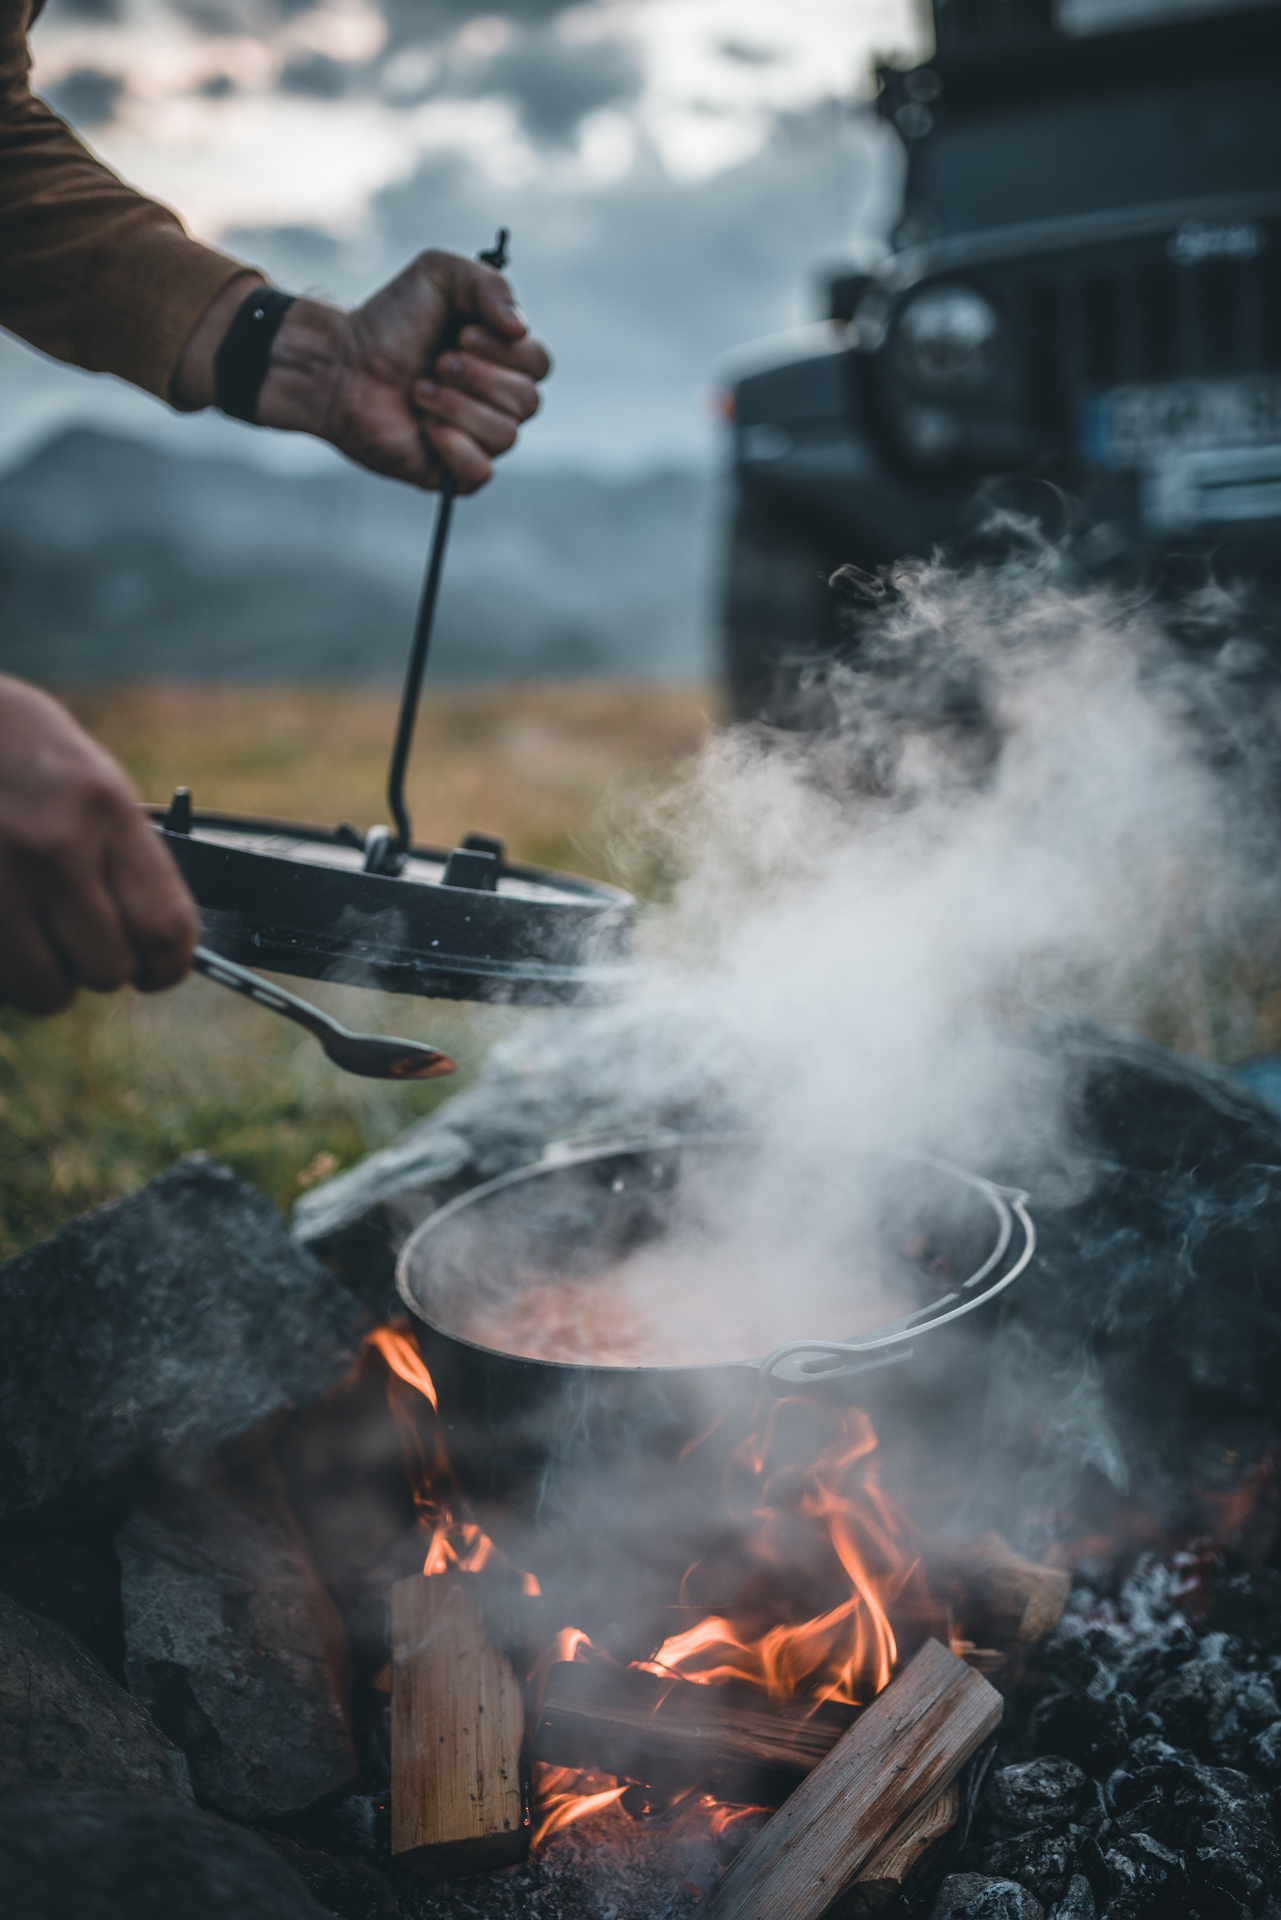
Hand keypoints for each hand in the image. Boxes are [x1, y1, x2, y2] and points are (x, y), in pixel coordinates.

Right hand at [0, 678, 198, 1014]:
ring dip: (46, 977)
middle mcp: (53, 846)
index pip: (165, 926)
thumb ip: (125, 857)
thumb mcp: (91, 783)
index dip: (169, 965)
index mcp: (104, 809)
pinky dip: (5, 973)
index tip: (159, 971)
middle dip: (100, 965)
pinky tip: (4, 928)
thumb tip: (156, 940)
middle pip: (108, 969)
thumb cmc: (17, 749)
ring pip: (47, 989)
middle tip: (83, 941)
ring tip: (35, 936)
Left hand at [175, 253, 549, 493]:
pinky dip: (455, 447)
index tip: (461, 335)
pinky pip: (481, 472)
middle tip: (435, 363)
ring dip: (457, 406)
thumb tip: (520, 329)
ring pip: (506, 436)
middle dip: (477, 378)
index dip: (505, 352)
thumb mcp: (438, 274)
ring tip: (418, 390)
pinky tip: (425, 428)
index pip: (538, 364)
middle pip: (527, 402)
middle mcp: (496, 402)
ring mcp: (476, 439)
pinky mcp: (451, 473)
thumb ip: (489, 282)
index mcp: (503, 360)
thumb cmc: (389, 321)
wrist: (340, 363)